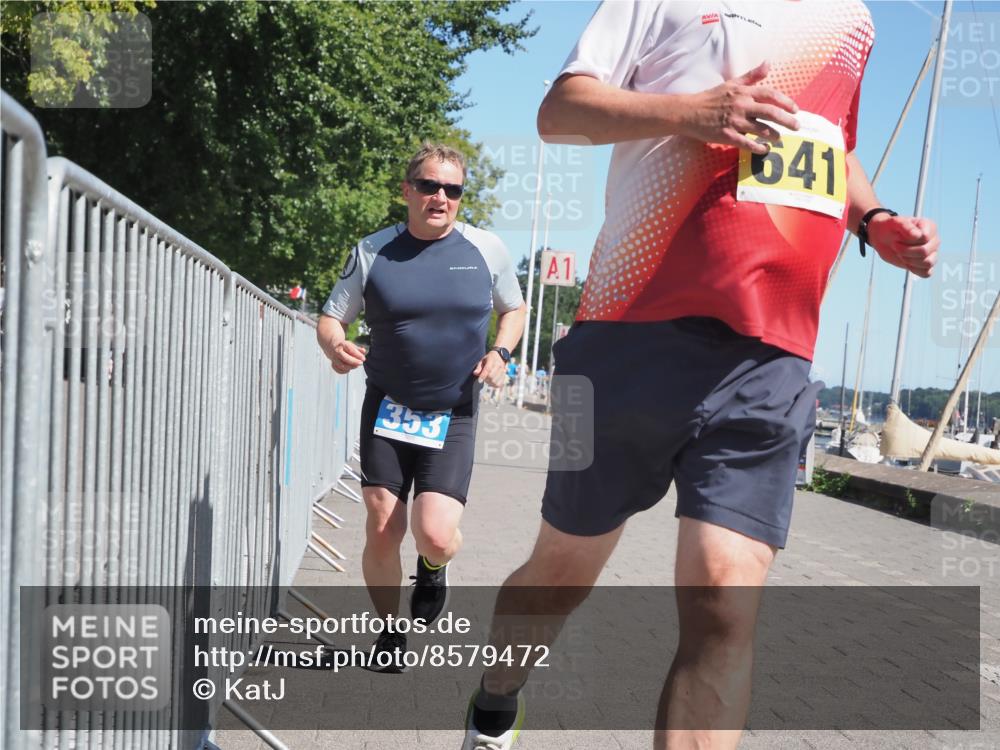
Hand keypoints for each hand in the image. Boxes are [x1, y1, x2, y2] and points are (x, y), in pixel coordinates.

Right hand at [329, 340, 365, 373]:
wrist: (332, 346)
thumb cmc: (344, 346)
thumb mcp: (351, 345)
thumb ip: (358, 349)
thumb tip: (363, 351)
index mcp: (342, 344)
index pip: (350, 349)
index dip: (357, 354)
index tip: (363, 358)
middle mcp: (336, 351)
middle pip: (344, 358)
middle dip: (353, 361)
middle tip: (361, 363)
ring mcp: (334, 358)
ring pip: (342, 365)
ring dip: (350, 367)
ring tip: (356, 365)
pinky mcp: (333, 364)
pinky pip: (339, 370)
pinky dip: (345, 371)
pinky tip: (349, 368)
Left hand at [472, 351, 505, 386]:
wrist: (500, 357)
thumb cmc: (489, 359)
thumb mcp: (482, 360)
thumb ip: (479, 367)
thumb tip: (475, 373)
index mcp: (492, 359)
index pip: (488, 369)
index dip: (483, 375)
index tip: (479, 381)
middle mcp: (499, 365)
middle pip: (491, 376)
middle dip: (485, 379)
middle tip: (483, 377)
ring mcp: (503, 371)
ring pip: (495, 381)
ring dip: (489, 382)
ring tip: (487, 378)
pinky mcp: (504, 376)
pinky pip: (499, 384)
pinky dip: (494, 384)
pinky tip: (491, 381)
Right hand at [678, 60, 798, 154]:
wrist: (688, 112)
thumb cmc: (710, 98)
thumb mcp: (731, 83)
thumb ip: (751, 76)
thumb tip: (768, 63)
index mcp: (743, 92)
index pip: (770, 95)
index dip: (785, 101)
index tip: (795, 109)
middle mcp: (741, 106)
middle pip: (770, 112)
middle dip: (787, 120)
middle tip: (797, 126)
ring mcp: (734, 121)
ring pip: (761, 129)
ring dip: (774, 135)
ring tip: (781, 138)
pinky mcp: (726, 135)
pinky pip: (747, 143)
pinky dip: (758, 148)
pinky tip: (764, 150)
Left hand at [868, 214, 938, 277]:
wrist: (884, 238)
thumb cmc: (891, 228)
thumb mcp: (895, 222)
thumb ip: (906, 226)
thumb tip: (917, 236)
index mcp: (929, 227)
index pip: (924, 237)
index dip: (908, 240)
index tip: (898, 237)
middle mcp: (934, 240)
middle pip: (925, 251)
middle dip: (905, 251)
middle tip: (895, 246)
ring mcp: (932, 253)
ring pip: (928, 263)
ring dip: (909, 261)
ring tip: (900, 254)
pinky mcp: (925, 264)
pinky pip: (927, 273)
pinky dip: (914, 270)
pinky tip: (906, 263)